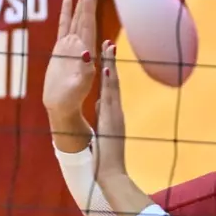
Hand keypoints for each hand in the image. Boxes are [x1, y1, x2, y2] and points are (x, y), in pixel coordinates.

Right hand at [43, 0, 99, 145]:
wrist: (62, 109)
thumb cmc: (71, 101)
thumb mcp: (80, 88)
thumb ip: (84, 72)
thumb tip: (86, 55)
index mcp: (85, 53)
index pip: (88, 25)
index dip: (89, 8)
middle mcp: (80, 46)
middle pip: (85, 18)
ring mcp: (71, 46)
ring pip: (76, 19)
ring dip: (81, 3)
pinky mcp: (61, 50)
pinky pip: (64, 26)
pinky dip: (66, 13)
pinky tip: (68, 0)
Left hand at [92, 40, 128, 186]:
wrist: (112, 173)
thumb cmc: (107, 154)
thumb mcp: (105, 129)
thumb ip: (103, 114)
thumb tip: (100, 100)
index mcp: (112, 112)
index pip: (110, 87)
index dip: (109, 69)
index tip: (107, 52)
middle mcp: (115, 110)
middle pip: (113, 81)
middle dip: (111, 62)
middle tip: (109, 43)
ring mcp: (115, 114)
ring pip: (112, 86)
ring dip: (110, 66)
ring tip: (109, 47)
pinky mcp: (112, 120)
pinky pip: (109, 98)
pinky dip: (108, 84)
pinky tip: (105, 70)